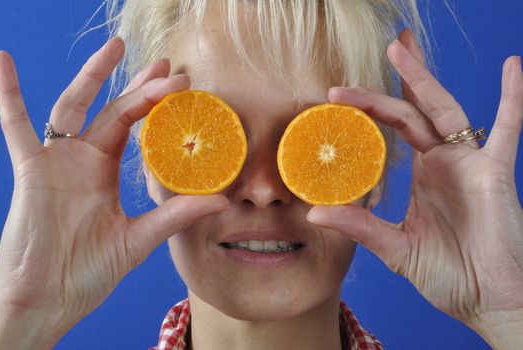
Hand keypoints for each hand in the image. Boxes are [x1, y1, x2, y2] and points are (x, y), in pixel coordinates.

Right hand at [0, 38, 228, 347]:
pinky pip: (16, 127)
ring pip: (74, 106)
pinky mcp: (32, 170)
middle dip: (139, 84)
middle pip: (113, 109)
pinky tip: (2, 62)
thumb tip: (221, 201)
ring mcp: (57, 161)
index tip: (183, 84)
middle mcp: (83, 160)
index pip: (135, 126)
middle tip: (167, 61)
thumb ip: (174, 217)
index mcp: (105, 172)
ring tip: (116, 47)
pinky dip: (8, 96)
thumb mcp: (138, 239)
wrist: (48, 298)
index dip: (156, 104)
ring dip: (93, 76)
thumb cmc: (88, 271)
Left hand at [307, 29, 522, 346]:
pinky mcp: (495, 173)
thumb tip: (314, 214)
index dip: (370, 106)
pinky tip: (512, 65)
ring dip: (423, 78)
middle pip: (416, 108)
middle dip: (400, 77)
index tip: (340, 94)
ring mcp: (470, 163)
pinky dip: (513, 98)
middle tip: (386, 46)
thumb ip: (359, 226)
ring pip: (444, 109)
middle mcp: (445, 161)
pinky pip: (508, 129)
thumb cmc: (446, 274)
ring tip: (401, 49)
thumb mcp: (393, 246)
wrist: (486, 299)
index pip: (395, 127)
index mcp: (424, 174)